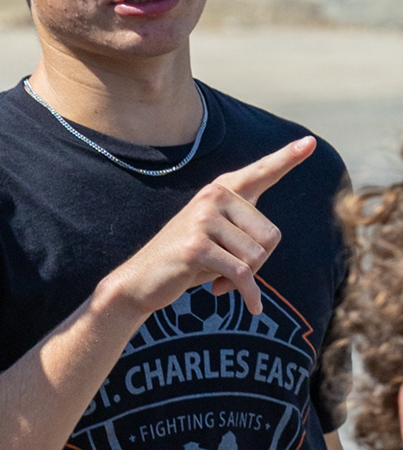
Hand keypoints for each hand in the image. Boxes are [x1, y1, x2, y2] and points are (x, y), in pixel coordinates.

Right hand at [100, 138, 312, 325]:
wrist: (140, 282)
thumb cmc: (186, 262)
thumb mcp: (217, 238)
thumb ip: (241, 229)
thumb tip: (267, 242)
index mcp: (221, 191)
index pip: (261, 172)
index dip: (287, 158)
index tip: (309, 143)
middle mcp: (213, 197)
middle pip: (270, 235)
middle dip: (259, 263)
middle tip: (231, 273)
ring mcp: (204, 219)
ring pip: (257, 256)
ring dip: (247, 279)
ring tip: (221, 280)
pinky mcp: (198, 246)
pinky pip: (242, 273)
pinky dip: (249, 294)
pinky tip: (251, 306)